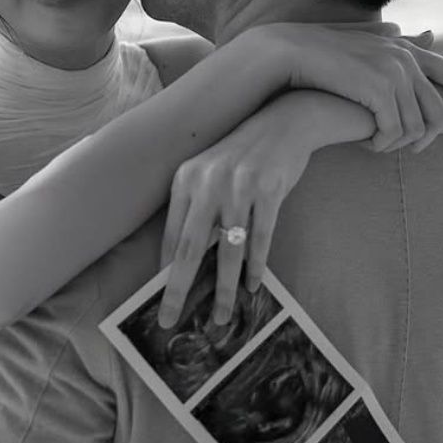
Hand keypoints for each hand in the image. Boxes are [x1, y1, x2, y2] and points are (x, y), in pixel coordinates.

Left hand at [157, 112, 311, 328]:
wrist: (283, 123)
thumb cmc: (243, 157)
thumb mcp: (211, 175)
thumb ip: (198, 210)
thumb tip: (186, 262)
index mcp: (186, 179)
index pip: (171, 235)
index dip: (165, 271)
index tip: (159, 300)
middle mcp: (208, 182)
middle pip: (190, 248)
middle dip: (179, 289)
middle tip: (170, 319)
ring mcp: (239, 186)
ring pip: (229, 250)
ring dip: (225, 288)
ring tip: (222, 316)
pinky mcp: (269, 189)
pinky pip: (261, 238)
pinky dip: (256, 266)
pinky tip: (253, 286)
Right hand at [261, 23, 442, 148]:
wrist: (291, 53)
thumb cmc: (325, 52)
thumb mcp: (367, 42)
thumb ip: (399, 40)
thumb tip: (430, 34)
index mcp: (408, 49)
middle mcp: (406, 59)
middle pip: (440, 111)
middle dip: (430, 138)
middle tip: (413, 152)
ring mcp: (394, 74)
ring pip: (417, 128)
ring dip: (399, 144)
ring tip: (379, 145)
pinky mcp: (379, 91)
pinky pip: (395, 131)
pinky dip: (383, 143)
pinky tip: (367, 144)